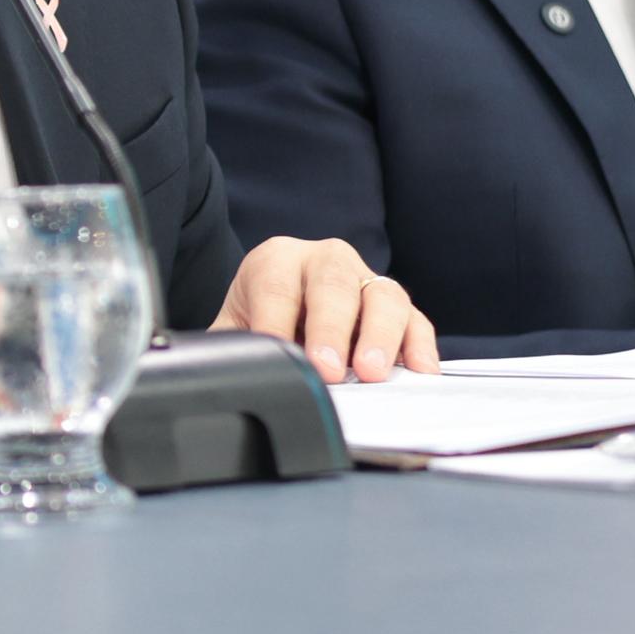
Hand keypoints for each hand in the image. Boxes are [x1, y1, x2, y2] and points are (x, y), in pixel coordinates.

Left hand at [214, 235, 438, 381]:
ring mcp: (366, 280)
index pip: (276, 287)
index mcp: (277, 260)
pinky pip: (415, 319)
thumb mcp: (233, 329)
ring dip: (380, 335)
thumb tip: (216, 373)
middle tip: (329, 369)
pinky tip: (417, 370)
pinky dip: (418, 344)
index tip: (283, 358)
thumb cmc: (259, 319)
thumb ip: (227, 347)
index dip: (278, 322)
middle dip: (331, 329)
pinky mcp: (396, 307)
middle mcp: (325, 260)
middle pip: (334, 284)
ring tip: (371, 373)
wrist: (284, 312)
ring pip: (383, 295)